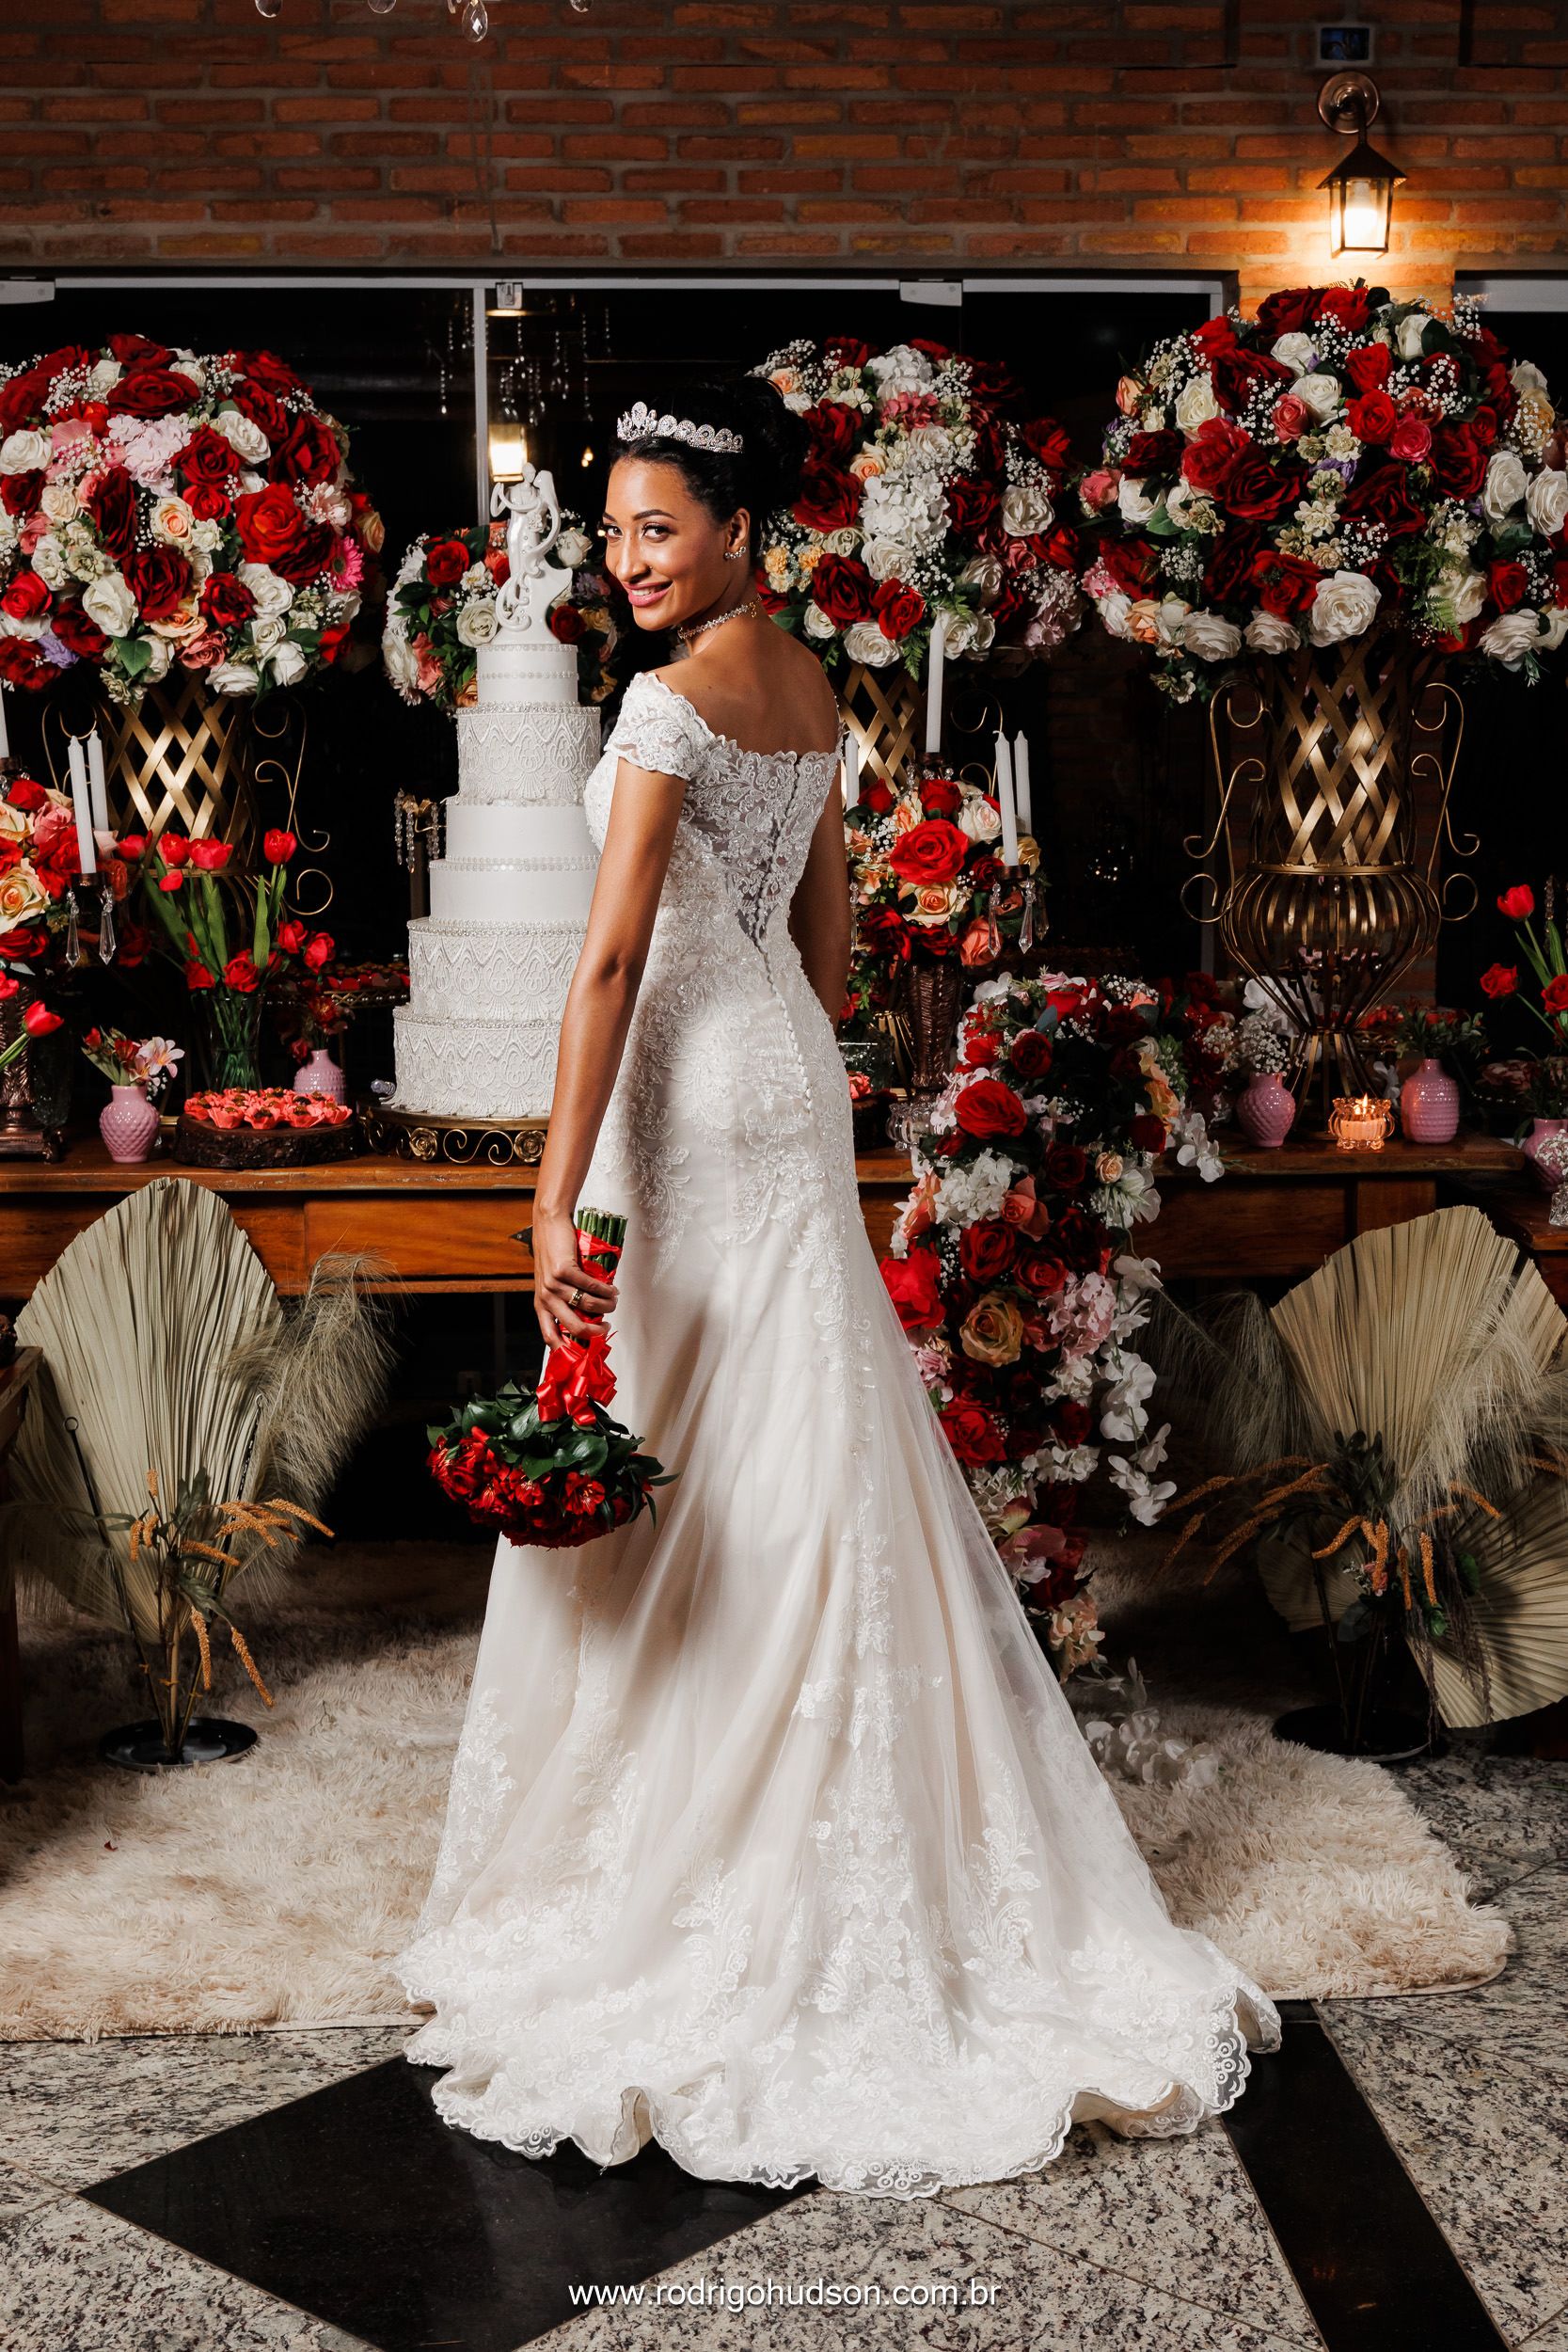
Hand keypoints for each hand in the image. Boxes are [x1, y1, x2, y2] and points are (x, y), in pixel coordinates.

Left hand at [532, 1206, 618, 1350]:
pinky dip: (606, 1289)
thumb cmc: (553, 1253)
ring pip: (587, 1306)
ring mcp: (553, 1284)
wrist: (549, 1224)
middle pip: (573, 1327)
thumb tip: (589, 1317)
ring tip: (614, 1302)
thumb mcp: (552, 1282)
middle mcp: (545, 1298)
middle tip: (606, 1327)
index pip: (550, 1336)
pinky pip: (590, 1286)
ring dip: (606, 1306)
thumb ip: (565, 1300)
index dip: (567, 1350)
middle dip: (595, 1332)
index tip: (584, 1354)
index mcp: (541, 1305)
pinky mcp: (564, 1270)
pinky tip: (612, 1289)